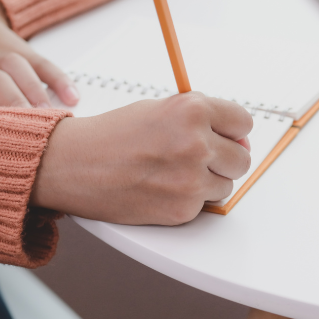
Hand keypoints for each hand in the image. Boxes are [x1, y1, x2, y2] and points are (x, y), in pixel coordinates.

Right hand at [31, 92, 253, 224]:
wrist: (74, 164)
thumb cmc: (115, 134)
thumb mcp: (162, 109)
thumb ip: (202, 119)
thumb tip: (239, 139)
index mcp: (194, 110)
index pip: (244, 123)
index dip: (232, 130)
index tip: (221, 135)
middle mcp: (196, 144)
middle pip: (242, 159)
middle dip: (224, 159)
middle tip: (195, 157)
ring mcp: (191, 179)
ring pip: (226, 185)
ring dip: (206, 181)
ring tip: (172, 171)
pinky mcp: (182, 209)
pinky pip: (203, 205)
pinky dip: (188, 199)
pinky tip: (161, 187)